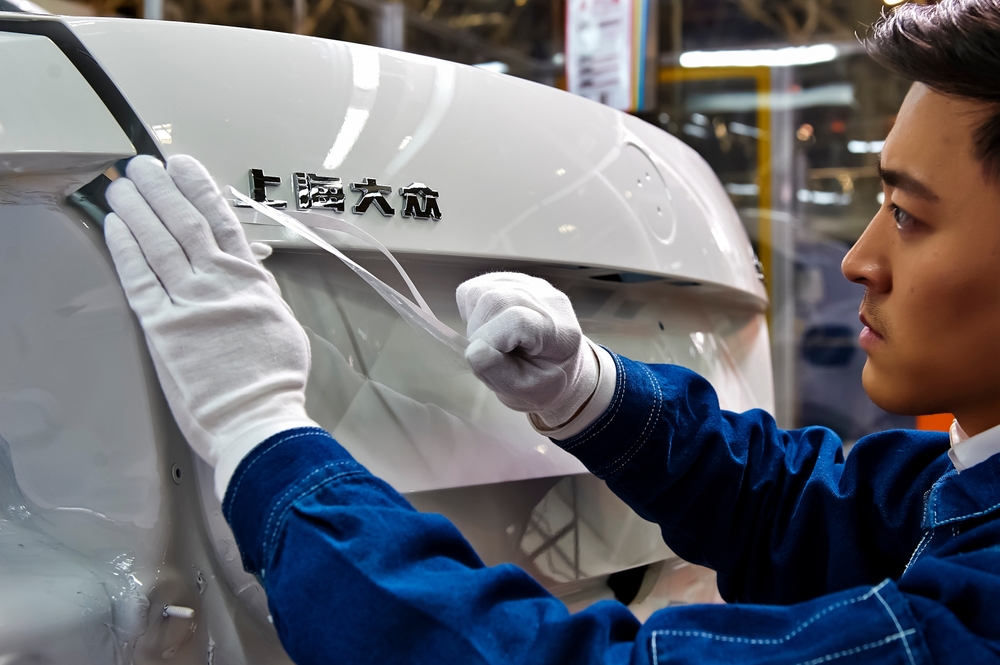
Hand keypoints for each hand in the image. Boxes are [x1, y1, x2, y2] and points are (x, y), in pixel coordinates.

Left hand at [105, 155, 317, 498]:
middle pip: (186, 223)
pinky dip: (127, 248)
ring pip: (160, 243)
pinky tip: (116, 225)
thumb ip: (259, 295)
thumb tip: (248, 274)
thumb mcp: (280, 324)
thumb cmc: (274, 379)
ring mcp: (189, 302)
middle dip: (163, 189)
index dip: (200, 189)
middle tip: (144, 165)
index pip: (222, 221)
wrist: (255, 417)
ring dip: (140, 209)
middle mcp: (219, 282)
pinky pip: (140, 278)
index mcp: (251, 281)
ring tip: (123, 184)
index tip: (184, 165)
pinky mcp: (162, 327)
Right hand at [456, 272, 598, 428]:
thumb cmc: (543, 379)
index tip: (484, 359)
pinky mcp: (509, 279)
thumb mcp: (526, 391)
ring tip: (492, 341)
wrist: (556, 365)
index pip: (518, 320)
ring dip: (474, 323)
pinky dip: (472, 312)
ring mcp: (528, 284)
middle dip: (479, 333)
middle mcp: (547, 299)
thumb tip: (474, 350)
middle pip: (494, 301)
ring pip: (479, 293)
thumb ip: (500, 373)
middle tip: (489, 355)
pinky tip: (489, 326)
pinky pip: (473, 290)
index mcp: (560, 331)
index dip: (490, 339)